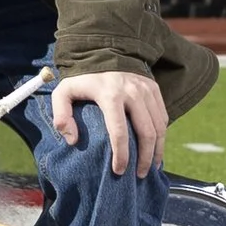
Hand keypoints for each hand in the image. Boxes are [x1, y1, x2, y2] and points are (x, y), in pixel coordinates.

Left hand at [48, 71, 167, 177]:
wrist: (104, 50)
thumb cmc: (82, 78)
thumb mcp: (64, 92)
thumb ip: (61, 115)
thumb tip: (72, 140)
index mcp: (110, 94)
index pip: (119, 131)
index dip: (121, 154)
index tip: (119, 171)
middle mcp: (133, 92)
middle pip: (147, 132)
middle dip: (144, 158)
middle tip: (139, 175)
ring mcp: (146, 90)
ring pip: (159, 127)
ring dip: (157, 151)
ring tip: (150, 167)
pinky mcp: (154, 89)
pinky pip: (163, 117)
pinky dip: (162, 136)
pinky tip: (155, 149)